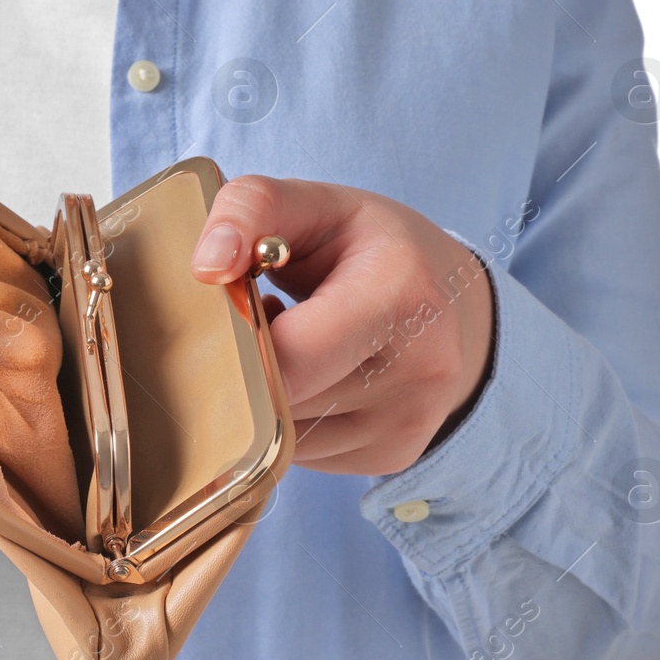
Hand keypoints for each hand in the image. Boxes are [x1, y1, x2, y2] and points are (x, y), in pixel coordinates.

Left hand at [191, 176, 494, 474]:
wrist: (453, 300)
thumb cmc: (370, 247)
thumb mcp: (316, 203)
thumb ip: (251, 208)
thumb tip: (207, 266)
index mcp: (400, 296)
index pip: (287, 354)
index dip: (240, 337)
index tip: (232, 307)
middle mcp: (419, 370)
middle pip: (282, 400)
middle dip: (246, 366)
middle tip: (252, 322)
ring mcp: (409, 422)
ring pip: (286, 437)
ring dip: (265, 397)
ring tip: (286, 343)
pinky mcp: (394, 456)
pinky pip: (305, 454)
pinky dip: (290, 420)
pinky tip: (306, 376)